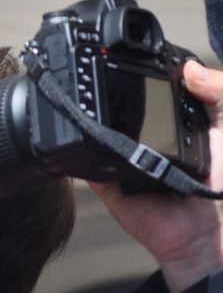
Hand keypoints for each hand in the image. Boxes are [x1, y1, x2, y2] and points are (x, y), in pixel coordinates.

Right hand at [90, 60, 222, 292]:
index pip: (156, 95)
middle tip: (102, 72)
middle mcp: (151, 142)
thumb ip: (221, 93)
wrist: (215, 235)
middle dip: (113, 95)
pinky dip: (83, 152)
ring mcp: (127, 163)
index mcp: (181, 127)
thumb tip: (188, 68)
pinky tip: (83, 135)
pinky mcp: (109, 186)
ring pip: (103, 133)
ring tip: (90, 98)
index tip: (133, 56)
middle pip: (124, 111)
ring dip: (96, 120)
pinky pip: (88, 165)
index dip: (145, 76)